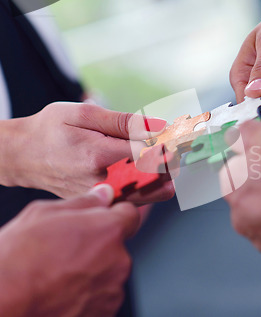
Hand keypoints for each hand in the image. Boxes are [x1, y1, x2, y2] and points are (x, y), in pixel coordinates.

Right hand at [0, 185, 139, 316]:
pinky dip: (88, 294)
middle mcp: (119, 259)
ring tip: (60, 274)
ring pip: (110, 272)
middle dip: (99, 246)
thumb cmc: (17, 260)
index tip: (102, 219)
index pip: (130, 215)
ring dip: (94, 271)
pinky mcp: (106, 312)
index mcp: (109, 230)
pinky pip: (102, 296)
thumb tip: (103, 194)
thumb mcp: (43, 214)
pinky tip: (63, 291)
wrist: (4, 302)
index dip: (115, 215)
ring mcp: (113, 289)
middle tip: (68, 250)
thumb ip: (83, 203)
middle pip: (118, 246)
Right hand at [1, 102, 174, 202]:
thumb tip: (159, 127)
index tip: (181, 139)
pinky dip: (150, 185)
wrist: (23, 156)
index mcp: (99, 156)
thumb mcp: (84, 113)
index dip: (170, 148)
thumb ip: (124, 121)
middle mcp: (102, 182)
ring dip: (166, 176)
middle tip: (181, 149)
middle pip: (155, 181)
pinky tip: (151, 169)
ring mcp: (101, 197)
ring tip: (168, 158)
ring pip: (150, 195)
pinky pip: (136, 199)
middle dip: (174, 164)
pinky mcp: (101, 203)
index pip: (149, 156)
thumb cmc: (51, 129)